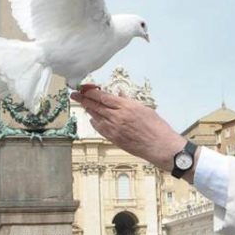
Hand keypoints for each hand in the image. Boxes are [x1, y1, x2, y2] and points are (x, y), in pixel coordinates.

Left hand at [70, 88, 186, 171]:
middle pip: (95, 106)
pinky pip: (100, 129)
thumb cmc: (156, 127)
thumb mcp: (144, 108)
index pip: (103, 96)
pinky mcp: (114, 139)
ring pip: (96, 117)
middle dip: (83, 99)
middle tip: (74, 95)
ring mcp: (114, 129)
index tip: (83, 88)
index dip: (91, 92)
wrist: (160, 146)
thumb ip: (128, 101)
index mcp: (126, 106)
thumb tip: (119, 93)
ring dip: (88, 110)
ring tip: (83, 104)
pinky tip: (92, 119)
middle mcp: (117, 117)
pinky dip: (95, 122)